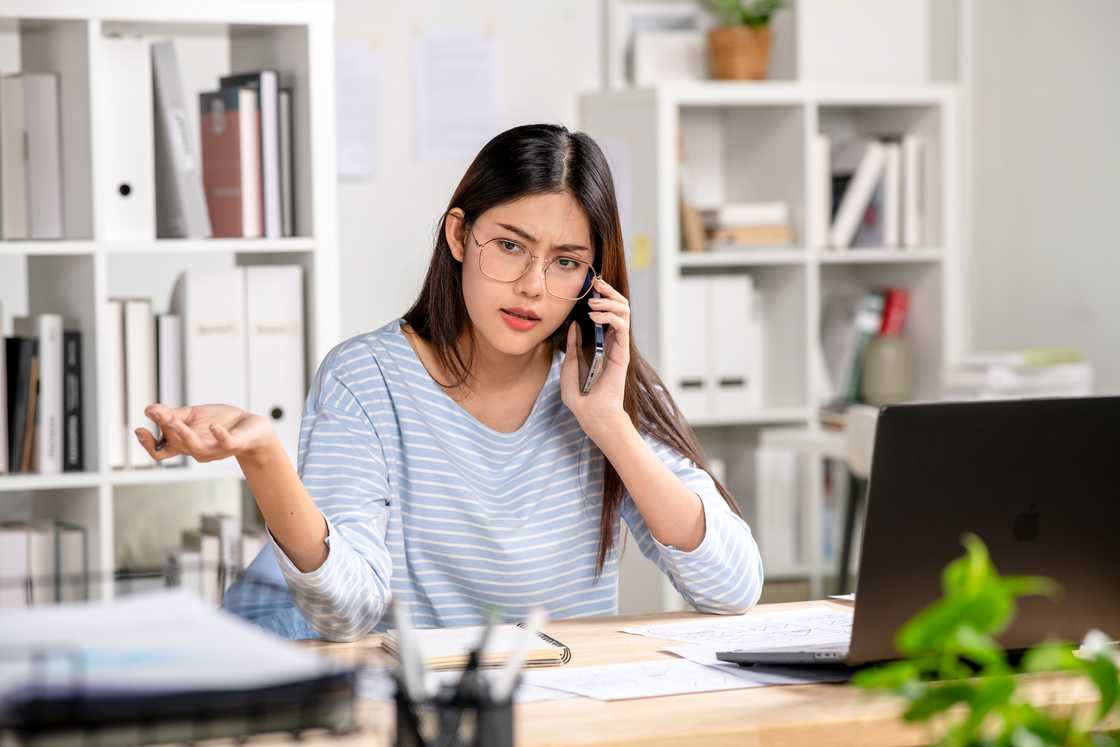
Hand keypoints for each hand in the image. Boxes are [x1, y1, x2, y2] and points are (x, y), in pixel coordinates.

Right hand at [134, 403, 276, 464]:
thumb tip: (149, 409)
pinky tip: (213, 426)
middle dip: (165, 429)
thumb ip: (172, 414)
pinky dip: (218, 435)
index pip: (159, 451)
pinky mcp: (232, 444)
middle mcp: (196, 450)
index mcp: (183, 444)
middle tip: (159, 415)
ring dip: (183, 434)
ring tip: (175, 420)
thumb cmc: (221, 421)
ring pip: (194, 447)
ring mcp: (213, 449)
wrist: (251, 427)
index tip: (139, 429)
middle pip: (174, 445)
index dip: (147, 444)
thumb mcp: (193, 415)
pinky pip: (224, 443)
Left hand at [560, 277, 632, 442]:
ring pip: (624, 312)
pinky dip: (610, 317)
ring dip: (609, 302)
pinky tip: (595, 317)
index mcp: (601, 344)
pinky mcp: (622, 353)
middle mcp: (613, 342)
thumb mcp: (568, 367)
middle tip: (596, 284)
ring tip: (593, 304)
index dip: (601, 297)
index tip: (590, 286)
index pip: (607, 313)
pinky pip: (622, 327)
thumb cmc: (581, 396)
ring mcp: (619, 346)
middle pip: (619, 307)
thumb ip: (572, 347)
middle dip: (609, 292)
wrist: (592, 415)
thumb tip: (573, 326)